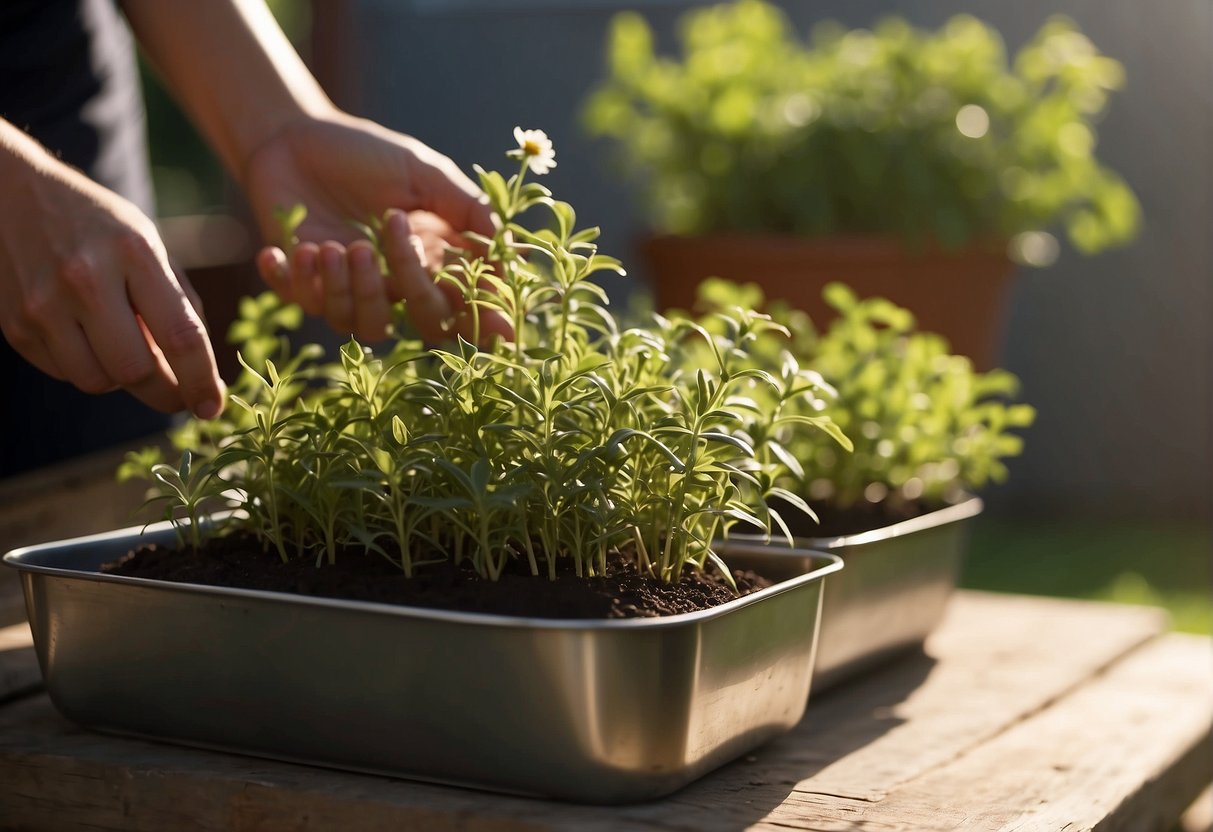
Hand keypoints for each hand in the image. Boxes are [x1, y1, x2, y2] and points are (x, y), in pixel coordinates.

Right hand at [0, 125, 225, 417]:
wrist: (13, 195)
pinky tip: (89, 337)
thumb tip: (200, 374)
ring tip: (128, 350)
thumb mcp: (151, 247)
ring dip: (123, 380)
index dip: (201, 380)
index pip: (180, 335)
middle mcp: (85, 278)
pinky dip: (88, 367)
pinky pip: (65, 373)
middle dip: (166, 394)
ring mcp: (43, 304)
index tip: (213, 406)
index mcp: (133, 252)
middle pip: (136, 371)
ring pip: (98, 382)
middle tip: (181, 396)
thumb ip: (178, 306)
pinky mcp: (15, 325)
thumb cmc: (101, 227)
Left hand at [244, 113, 509, 343]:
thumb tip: (511, 252)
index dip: (482, 319)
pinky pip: (306, 305)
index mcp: (431, 259)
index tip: (496, 324)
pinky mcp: (305, 283)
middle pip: (422, 323)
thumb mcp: (424, 171)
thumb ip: (468, 208)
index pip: (465, 303)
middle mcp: (396, 282)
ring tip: (335, 246)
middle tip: (384, 233)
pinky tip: (298, 249)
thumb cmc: (365, 153)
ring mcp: (350, 287)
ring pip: (364, 325)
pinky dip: (301, 282)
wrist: (294, 135)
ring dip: (350, 289)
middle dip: (409, 286)